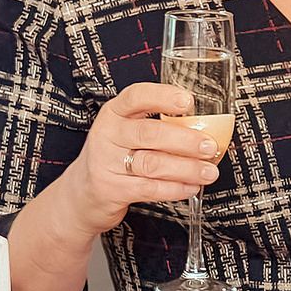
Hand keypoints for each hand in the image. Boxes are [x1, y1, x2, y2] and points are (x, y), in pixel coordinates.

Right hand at [61, 83, 224, 238]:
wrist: (81, 194)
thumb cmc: (113, 159)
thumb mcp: (125, 135)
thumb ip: (155, 128)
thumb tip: (203, 130)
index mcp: (113, 113)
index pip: (136, 96)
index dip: (163, 96)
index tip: (188, 101)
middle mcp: (106, 134)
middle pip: (149, 133)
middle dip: (185, 140)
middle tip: (209, 146)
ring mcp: (105, 162)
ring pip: (152, 163)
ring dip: (186, 167)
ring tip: (208, 171)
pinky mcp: (109, 188)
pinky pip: (148, 187)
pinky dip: (174, 188)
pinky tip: (190, 186)